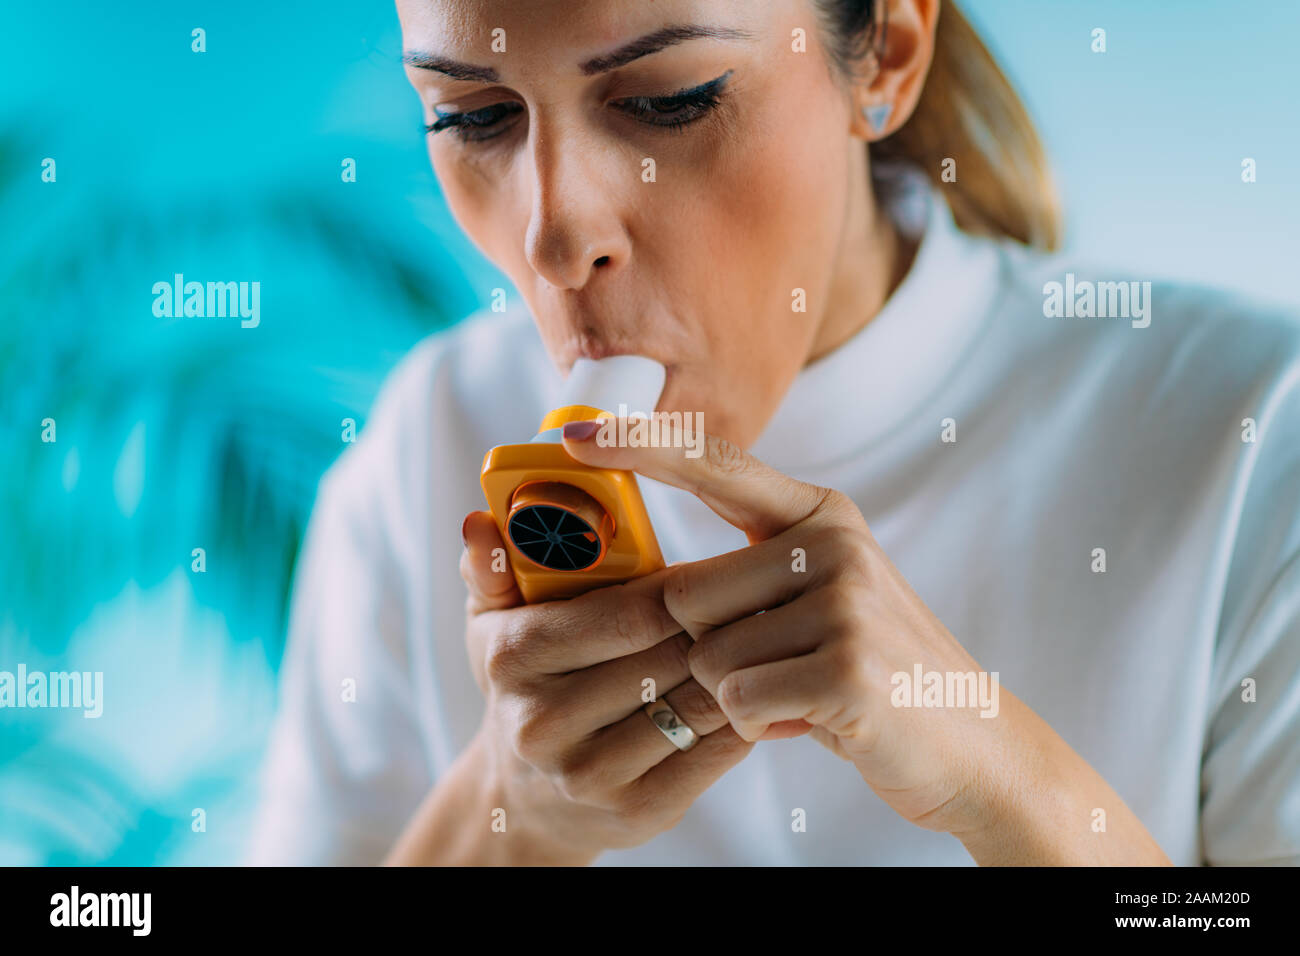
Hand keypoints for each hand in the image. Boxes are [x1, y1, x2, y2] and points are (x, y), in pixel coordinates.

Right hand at [444, 510, 752, 862]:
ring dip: (737, 670)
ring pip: (698, 703)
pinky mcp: (638, 811)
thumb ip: (493, 567)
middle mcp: (544, 721)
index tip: (722, 573)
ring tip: (763, 639)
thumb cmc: (526, 683)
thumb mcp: (495, 621)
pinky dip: (741, 717)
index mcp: (516, 656)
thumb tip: (479, 523)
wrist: (526, 796)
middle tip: (760, 599)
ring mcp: (590, 773)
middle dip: (720, 626)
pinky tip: (750, 692)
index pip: (631, 612)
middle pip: (670, 656)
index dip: (688, 590)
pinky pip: (715, 752)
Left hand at [561, 419, 1171, 863]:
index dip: (643, 446)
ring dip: (735, 694)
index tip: (576, 433)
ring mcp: (845, 601)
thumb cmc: (867, 671)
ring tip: (800, 693)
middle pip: (684, 594)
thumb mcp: (819, 599)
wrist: (971, 743)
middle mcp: (833, 543)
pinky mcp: (847, 666)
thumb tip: (650, 587)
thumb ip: (748, 575)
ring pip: (705, 655)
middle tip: (773, 670)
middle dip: (704, 651)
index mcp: (820, 515)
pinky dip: (759, 725)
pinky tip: (814, 718)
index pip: (715, 465)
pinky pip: (737, 700)